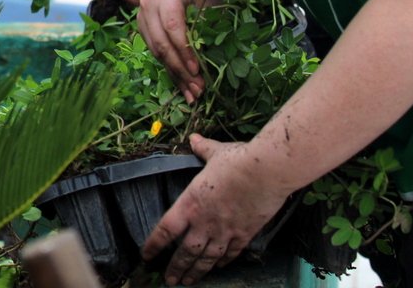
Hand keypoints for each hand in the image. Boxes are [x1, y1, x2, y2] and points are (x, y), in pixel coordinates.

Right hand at [137, 0, 220, 101]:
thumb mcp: (211, 4)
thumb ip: (206, 30)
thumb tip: (203, 65)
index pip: (173, 26)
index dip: (185, 50)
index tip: (198, 70)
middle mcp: (148, 3)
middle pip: (162, 42)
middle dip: (181, 69)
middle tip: (199, 89)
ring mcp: (142, 16)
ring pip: (157, 51)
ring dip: (176, 74)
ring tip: (193, 93)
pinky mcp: (143, 28)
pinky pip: (156, 52)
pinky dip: (170, 70)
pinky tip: (183, 86)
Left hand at [143, 135, 291, 284]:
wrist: (266, 171)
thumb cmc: (237, 160)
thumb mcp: (214, 152)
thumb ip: (202, 148)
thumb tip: (194, 138)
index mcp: (190, 202)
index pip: (165, 230)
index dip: (154, 245)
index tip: (146, 255)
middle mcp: (205, 222)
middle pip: (185, 252)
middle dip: (176, 268)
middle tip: (169, 281)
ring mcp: (225, 231)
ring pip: (207, 259)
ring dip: (196, 272)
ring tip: (188, 282)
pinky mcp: (245, 234)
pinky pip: (231, 253)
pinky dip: (224, 262)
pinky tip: (220, 267)